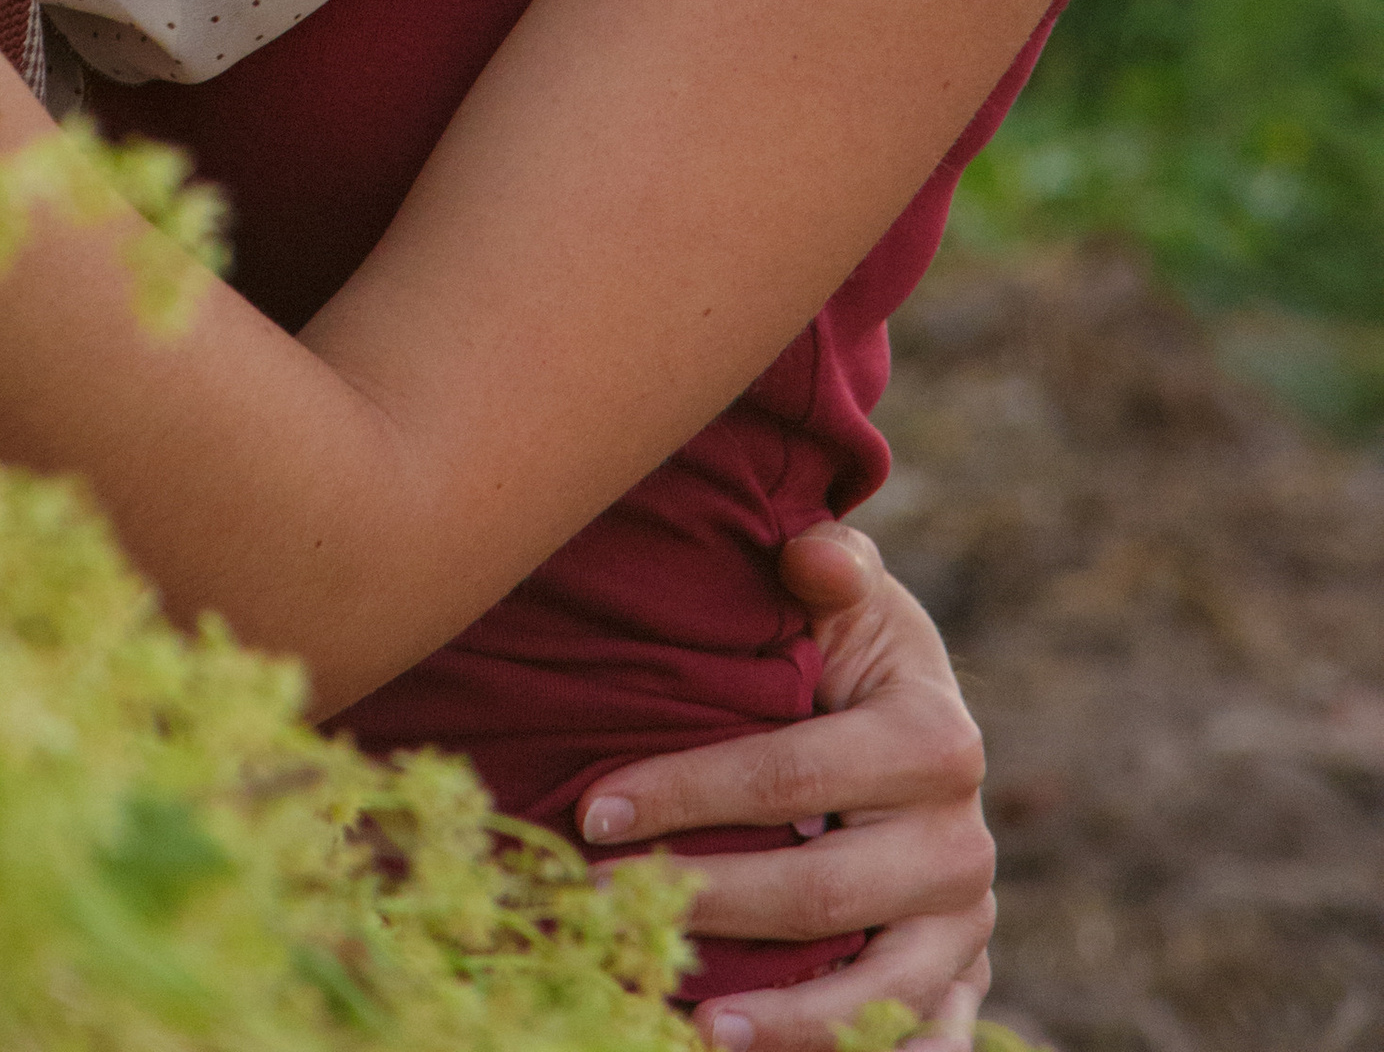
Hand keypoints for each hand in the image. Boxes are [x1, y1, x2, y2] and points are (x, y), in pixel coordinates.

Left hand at [576, 525, 992, 1048]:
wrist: (921, 729)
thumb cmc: (854, 652)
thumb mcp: (851, 595)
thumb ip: (829, 568)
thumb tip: (808, 554)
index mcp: (935, 739)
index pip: (793, 773)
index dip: (689, 791)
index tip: (593, 810)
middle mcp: (962, 842)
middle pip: (823, 890)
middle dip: (708, 899)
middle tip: (605, 904)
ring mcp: (964, 925)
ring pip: (877, 989)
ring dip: (790, 1020)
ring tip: (696, 1025)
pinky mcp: (959, 981)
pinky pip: (929, 1039)